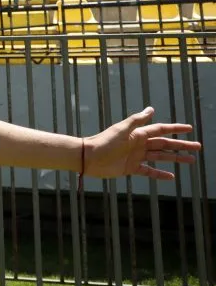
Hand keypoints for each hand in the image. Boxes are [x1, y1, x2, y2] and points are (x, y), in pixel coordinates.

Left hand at [85, 107, 199, 179]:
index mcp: (138, 134)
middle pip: (165, 144)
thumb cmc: (104, 141)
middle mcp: (139, 145)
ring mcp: (136, 157)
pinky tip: (172, 176)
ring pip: (161, 157)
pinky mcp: (131, 168)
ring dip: (175, 158)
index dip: (175, 129)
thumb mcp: (121, 129)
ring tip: (191, 160)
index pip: (161, 130)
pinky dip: (160, 174)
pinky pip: (149, 171)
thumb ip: (137, 120)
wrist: (88, 157)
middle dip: (181, 145)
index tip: (189, 129)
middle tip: (198, 147)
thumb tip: (151, 109)